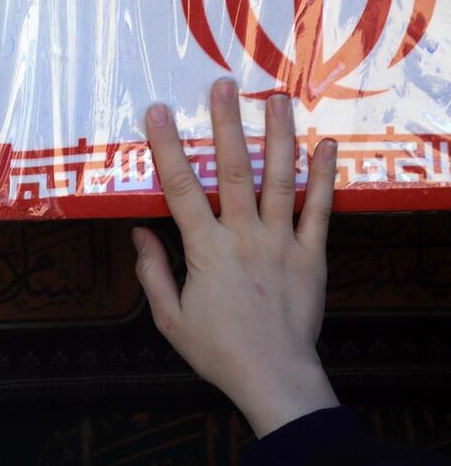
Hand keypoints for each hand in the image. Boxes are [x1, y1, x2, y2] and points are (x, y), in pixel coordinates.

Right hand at [134, 78, 338, 436]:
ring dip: (277, 137)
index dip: (166, 148)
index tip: (156, 113)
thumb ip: (153, 271)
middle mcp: (245, 237)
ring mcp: (282, 243)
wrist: (275, 379)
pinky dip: (325, 177)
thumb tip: (139, 234)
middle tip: (222, 86)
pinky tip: (326, 146)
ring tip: (276, 99)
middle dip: (226, 125)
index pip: (181, 189)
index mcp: (206, 250)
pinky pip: (320, 211)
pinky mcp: (312, 256)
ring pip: (280, 180)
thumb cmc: (217, 350)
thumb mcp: (169, 317)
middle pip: (234, 172)